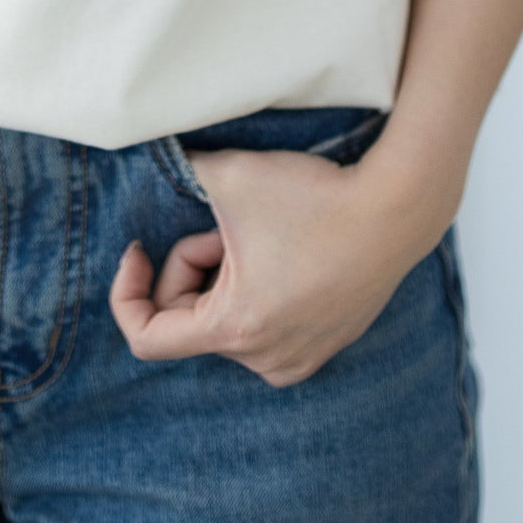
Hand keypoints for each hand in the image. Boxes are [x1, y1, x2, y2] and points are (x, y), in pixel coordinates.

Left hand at [109, 139, 453, 387]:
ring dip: (225, 277)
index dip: (127, 292)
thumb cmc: (313, 197)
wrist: (395, 209)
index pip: (146, 339)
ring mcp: (297, 360)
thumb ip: (178, 171)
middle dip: (192, 265)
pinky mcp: (321, 349)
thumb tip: (156, 161)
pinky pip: (261, 328)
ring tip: (264, 236)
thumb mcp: (228, 175)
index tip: (139, 248)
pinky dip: (255, 292)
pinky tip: (287, 256)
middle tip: (225, 223)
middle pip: (187, 319)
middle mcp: (264, 360)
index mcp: (234, 329)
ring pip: (225, 320)